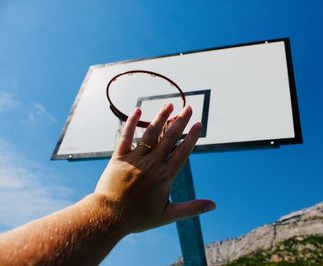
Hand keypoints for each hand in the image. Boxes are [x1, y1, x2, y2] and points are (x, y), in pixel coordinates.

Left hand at [95, 103, 215, 233]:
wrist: (109, 216)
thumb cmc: (139, 218)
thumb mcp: (168, 215)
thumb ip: (192, 208)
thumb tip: (214, 206)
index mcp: (165, 176)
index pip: (182, 151)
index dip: (191, 137)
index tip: (198, 124)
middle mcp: (152, 164)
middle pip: (169, 138)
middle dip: (180, 121)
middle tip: (189, 107)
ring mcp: (136, 159)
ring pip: (151, 134)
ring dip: (161, 118)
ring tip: (170, 105)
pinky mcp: (119, 157)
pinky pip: (126, 136)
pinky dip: (132, 123)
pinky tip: (138, 110)